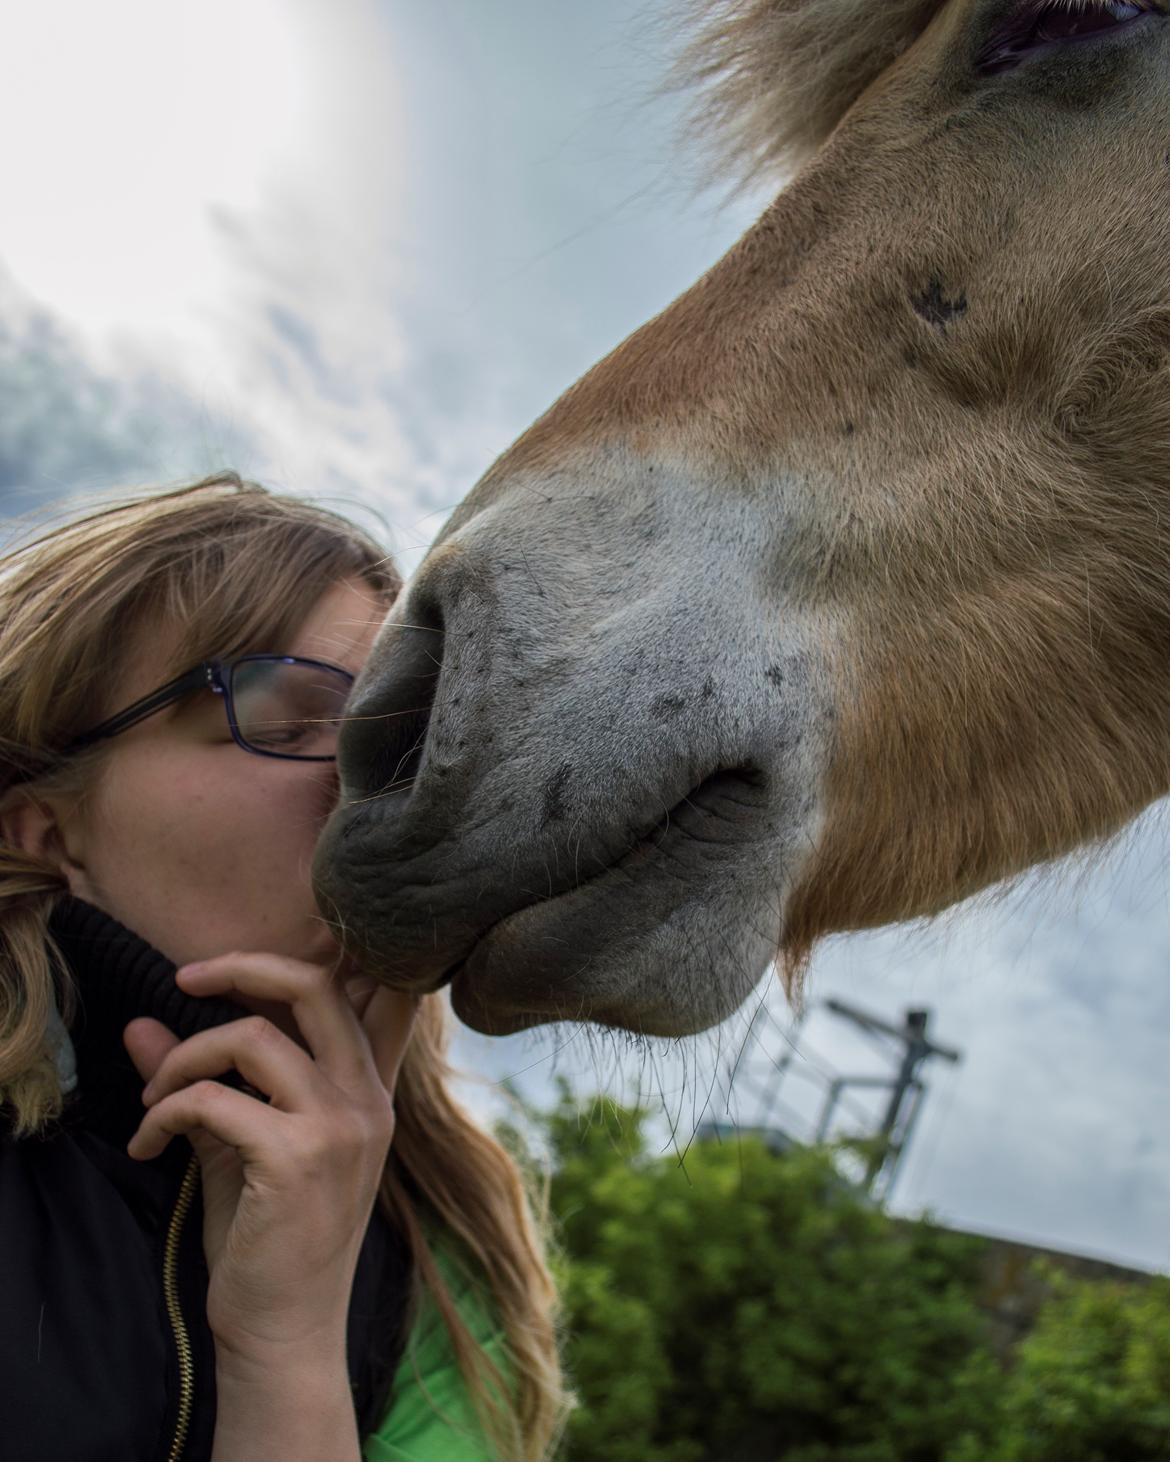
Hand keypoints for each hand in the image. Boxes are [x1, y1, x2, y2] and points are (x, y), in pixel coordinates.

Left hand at [122, 953, 417, 1362]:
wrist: (285, 1330)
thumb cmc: (270, 1240)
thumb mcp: (239, 1145)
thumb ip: (203, 1082)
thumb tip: (139, 1024)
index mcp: (369, 1090)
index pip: (373, 990)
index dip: (317, 955)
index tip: (242, 968)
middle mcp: (367, 1098)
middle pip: (315, 985)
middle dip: (241, 966)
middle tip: (184, 979)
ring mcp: (339, 1126)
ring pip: (252, 1037)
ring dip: (183, 1059)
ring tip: (154, 1100)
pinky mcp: (298, 1158)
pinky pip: (214, 1100)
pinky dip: (165, 1111)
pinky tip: (147, 1141)